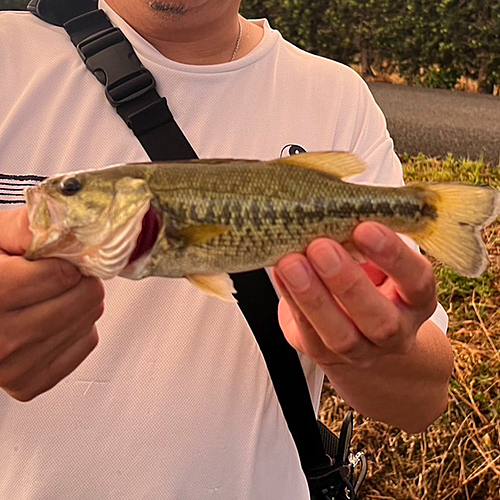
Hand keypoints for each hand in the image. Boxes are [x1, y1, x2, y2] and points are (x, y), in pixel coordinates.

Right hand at [0, 208, 103, 400]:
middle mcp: (1, 337)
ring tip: (54, 296)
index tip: (56, 260)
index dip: (65, 262)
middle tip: (63, 275)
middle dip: (80, 280)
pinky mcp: (28, 383)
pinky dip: (80, 328)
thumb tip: (72, 226)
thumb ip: (27, 228)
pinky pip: (85, 344)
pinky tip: (54, 319)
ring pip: (88, 321)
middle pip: (84, 299)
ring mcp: (14, 365)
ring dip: (81, 303)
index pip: (64, 275)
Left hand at [273, 222, 437, 369]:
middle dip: (349, 282)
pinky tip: (281, 275)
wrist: (361, 333)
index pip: (417, 281)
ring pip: (342, 336)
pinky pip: (308, 333)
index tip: (366, 227)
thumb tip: (337, 200)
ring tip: (291, 263)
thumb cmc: (368, 280)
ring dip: (314, 297)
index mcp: (416, 299)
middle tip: (321, 246)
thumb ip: (367, 237)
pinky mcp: (325, 356)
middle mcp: (395, 331)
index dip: (394, 257)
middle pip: (381, 320)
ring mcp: (361, 351)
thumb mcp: (378, 258)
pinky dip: (292, 302)